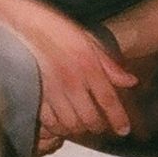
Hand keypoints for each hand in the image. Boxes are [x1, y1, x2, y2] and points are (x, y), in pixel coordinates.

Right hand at [11, 5, 137, 144]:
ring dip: (79, 128)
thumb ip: (111, 66)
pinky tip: (61, 123)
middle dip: (98, 127)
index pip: (108, 100)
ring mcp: (53, 92)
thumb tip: (131, 82)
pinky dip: (58, 127)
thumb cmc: (58, 30)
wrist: (26, 26)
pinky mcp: (36, 96)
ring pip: (71, 124)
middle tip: (100, 126)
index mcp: (88, 67)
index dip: (118, 119)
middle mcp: (73, 82)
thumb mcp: (91, 42)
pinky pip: (50, 122)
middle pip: (90, 118)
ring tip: (82, 125)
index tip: (124, 130)